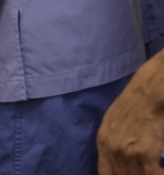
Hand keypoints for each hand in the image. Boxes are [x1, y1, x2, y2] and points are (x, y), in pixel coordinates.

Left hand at [97, 52, 163, 173]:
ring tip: (152, 169)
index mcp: (102, 142)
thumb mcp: (114, 122)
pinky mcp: (144, 153)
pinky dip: (157, 174)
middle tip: (142, 171)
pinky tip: (160, 170)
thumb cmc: (135, 104)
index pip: (105, 173)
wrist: (148, 93)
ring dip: (146, 174)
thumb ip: (114, 142)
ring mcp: (126, 152)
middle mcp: (111, 149)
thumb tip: (120, 159)